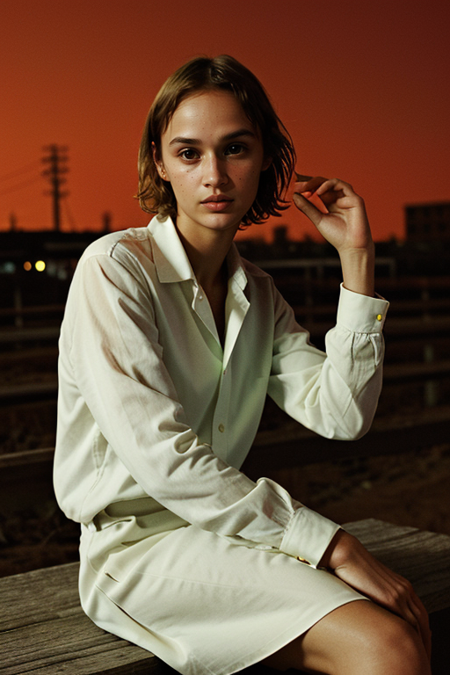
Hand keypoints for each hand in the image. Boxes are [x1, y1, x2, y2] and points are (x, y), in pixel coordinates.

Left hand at [293, 175, 374, 295]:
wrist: (351, 246)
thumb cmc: (336, 235)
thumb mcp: (318, 219)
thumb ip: (307, 208)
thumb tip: (294, 195)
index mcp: (330, 202)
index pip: (317, 188)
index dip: (306, 186)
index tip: (293, 187)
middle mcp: (339, 197)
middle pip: (324, 182)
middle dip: (310, 183)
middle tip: (298, 186)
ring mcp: (348, 197)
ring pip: (333, 182)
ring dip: (320, 184)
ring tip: (308, 190)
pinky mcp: (356, 199)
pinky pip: (343, 187)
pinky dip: (330, 187)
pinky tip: (321, 195)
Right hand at [320, 530, 431, 659]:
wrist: (346, 554)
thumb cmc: (351, 570)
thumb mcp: (370, 586)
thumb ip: (377, 599)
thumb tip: (372, 614)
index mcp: (401, 586)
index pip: (420, 613)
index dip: (422, 632)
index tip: (419, 646)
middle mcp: (405, 589)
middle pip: (423, 621)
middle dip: (425, 642)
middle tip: (421, 658)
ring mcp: (400, 594)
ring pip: (419, 625)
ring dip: (421, 644)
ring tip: (416, 660)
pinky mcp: (391, 598)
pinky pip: (408, 624)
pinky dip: (412, 638)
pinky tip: (406, 649)